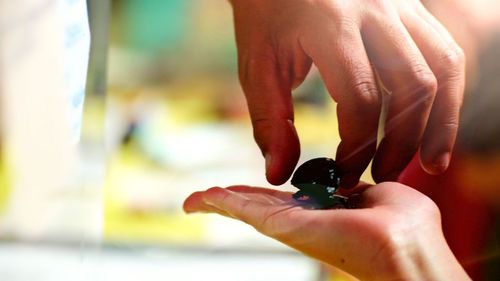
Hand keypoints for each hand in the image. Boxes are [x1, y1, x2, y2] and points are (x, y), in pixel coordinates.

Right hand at [184, 183, 469, 279]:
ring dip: (221, 202)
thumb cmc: (408, 229)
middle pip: (260, 208)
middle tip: (204, 197)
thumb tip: (352, 184)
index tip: (249, 187)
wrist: (408, 251)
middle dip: (233, 201)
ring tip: (196, 198)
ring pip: (248, 211)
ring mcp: (293, 228)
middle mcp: (305, 223)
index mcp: (328, 214)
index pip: (288, 201)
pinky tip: (202, 198)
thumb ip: (363, 187)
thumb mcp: (384, 194)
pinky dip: (223, 203)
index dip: (267, 193)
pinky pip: (247, 211)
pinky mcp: (285, 228)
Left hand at [230, 0, 464, 185]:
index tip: (342, 172)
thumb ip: (271, 120)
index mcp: (329, 22)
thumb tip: (281, 173)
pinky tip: (432, 124)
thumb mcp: (258, 65)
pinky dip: (446, 93)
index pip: (361, 96)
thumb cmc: (267, 17)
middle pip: (413, 85)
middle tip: (383, 176)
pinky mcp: (410, 8)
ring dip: (440, 122)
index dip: (357, 145)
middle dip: (402, 142)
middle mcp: (374, 8)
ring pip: (442, 67)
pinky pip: (443, 51)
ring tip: (429, 162)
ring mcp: (399, 4)